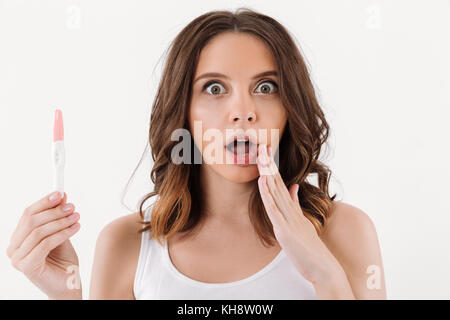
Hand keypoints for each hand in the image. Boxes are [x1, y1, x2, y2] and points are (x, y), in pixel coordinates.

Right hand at [6, 192, 81, 298]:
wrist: (68, 285)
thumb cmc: (63, 262)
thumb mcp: (61, 234)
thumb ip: (58, 218)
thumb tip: (61, 196)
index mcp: (18, 239)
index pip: (27, 214)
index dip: (44, 202)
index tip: (60, 193)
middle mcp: (14, 248)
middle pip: (32, 221)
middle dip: (54, 211)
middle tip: (72, 207)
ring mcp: (18, 259)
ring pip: (39, 231)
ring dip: (61, 221)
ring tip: (76, 217)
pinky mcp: (27, 267)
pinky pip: (46, 243)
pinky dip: (62, 233)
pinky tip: (75, 228)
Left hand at [256, 144, 341, 283]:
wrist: (325, 269)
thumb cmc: (311, 250)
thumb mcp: (303, 225)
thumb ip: (296, 206)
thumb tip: (293, 187)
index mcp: (294, 212)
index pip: (282, 186)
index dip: (273, 170)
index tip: (267, 154)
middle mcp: (292, 212)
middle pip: (278, 185)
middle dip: (270, 166)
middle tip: (263, 147)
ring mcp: (289, 220)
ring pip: (276, 193)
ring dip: (268, 174)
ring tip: (262, 157)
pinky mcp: (286, 231)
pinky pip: (275, 210)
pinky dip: (268, 195)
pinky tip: (263, 182)